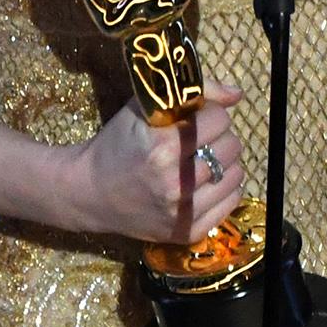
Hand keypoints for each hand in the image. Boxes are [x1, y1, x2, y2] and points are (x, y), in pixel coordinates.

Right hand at [66, 79, 247, 244]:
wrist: (89, 191)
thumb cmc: (116, 143)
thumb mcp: (142, 108)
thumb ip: (192, 94)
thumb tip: (237, 94)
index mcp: (162, 147)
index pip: (219, 120)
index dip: (211, 113)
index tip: (199, 117)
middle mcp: (175, 182)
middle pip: (230, 147)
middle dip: (219, 137)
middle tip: (202, 139)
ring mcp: (181, 212)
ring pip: (235, 175)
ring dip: (225, 163)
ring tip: (205, 159)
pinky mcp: (186, 232)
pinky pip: (229, 204)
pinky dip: (224, 188)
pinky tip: (207, 181)